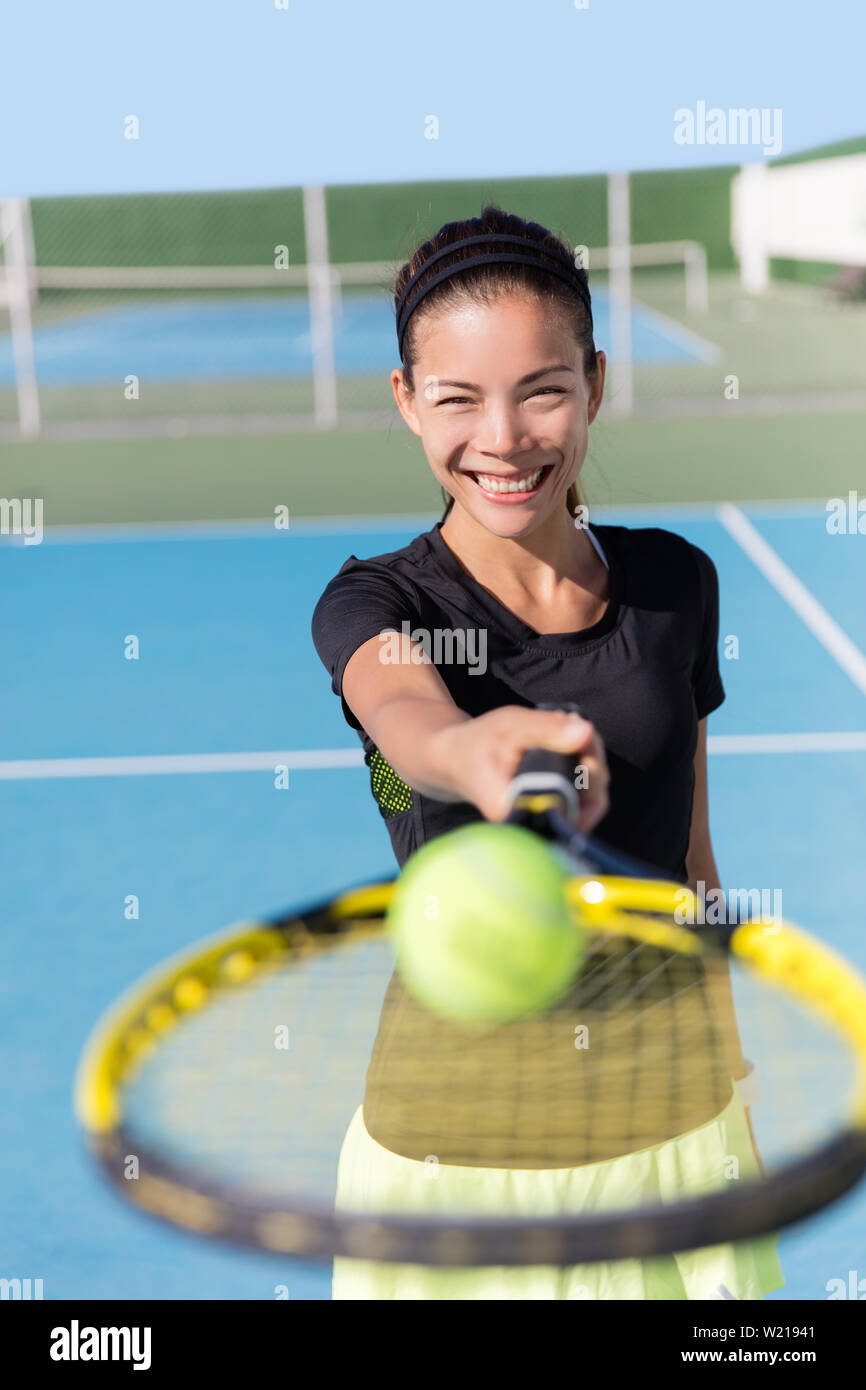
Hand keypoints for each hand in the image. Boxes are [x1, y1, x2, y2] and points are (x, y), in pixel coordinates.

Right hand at [440, 706, 608, 833]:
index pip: (573, 804)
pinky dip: (585, 773)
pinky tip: (575, 748)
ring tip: (578, 735)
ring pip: (589, 802)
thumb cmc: (478, 743)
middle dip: (595, 762)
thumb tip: (586, 732)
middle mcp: (533, 825)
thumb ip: (547, 728)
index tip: (585, 737)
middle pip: (589, 804)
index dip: (590, 772)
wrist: (456, 759)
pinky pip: (581, 800)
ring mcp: (544, 822)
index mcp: (517, 811)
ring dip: (593, 766)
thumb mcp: (510, 726)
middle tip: (582, 729)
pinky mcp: (549, 814)